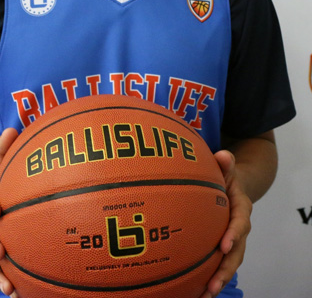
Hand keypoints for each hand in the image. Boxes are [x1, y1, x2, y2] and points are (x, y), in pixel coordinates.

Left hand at [200, 150, 251, 297]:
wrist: (233, 184)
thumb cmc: (225, 175)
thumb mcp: (226, 167)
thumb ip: (226, 162)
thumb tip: (223, 155)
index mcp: (241, 207)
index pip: (240, 222)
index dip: (234, 234)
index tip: (224, 246)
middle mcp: (240, 227)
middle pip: (237, 251)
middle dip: (226, 269)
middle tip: (213, 284)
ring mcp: (232, 238)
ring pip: (229, 262)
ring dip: (219, 279)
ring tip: (205, 294)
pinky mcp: (223, 245)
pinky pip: (219, 262)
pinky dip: (211, 276)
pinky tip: (197, 290)